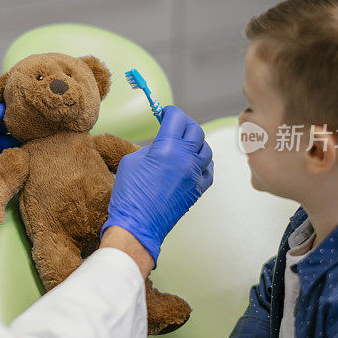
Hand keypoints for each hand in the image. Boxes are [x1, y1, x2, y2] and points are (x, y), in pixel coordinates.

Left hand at [0, 102, 18, 209]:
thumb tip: (3, 107)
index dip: (2, 106)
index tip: (18, 103)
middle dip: (11, 120)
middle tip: (28, 118)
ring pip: (3, 138)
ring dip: (15, 135)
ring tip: (30, 131)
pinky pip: (4, 154)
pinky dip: (13, 150)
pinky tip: (25, 146)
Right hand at [100, 105, 213, 263]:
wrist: (137, 225)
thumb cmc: (128, 194)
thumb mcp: (131, 161)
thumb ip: (150, 148)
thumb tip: (161, 144)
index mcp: (166, 147)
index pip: (177, 118)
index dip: (170, 112)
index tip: (165, 113)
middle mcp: (185, 159)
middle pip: (195, 130)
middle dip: (184, 124)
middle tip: (175, 125)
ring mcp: (194, 175)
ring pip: (206, 149)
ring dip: (196, 142)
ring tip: (185, 143)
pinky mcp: (197, 190)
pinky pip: (209, 170)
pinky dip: (203, 163)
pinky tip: (194, 163)